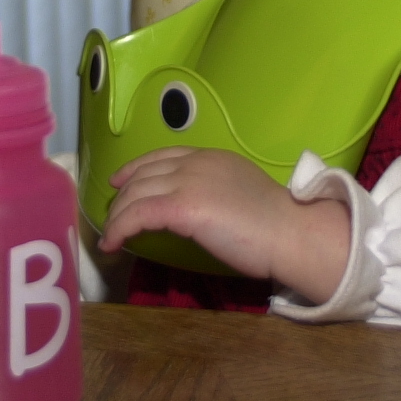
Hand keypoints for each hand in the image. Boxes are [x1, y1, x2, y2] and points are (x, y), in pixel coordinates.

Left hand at [98, 148, 350, 303]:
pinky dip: (119, 229)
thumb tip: (194, 207)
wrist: (290, 232)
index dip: (135, 168)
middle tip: (112, 216)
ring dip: (117, 216)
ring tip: (109, 236)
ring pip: (135, 195)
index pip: (162, 156)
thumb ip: (213, 190)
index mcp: (210, 157)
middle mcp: (194, 163)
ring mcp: (187, 183)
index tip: (120, 181)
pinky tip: (112, 244)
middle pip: (143, 175)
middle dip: (122, 196)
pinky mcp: (181, 207)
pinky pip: (137, 215)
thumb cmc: (274, 222)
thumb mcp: (239, 191)